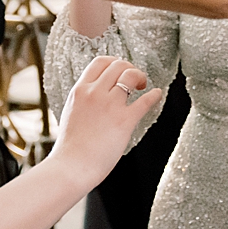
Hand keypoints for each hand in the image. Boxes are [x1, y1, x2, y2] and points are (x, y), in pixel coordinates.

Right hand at [48, 56, 162, 189]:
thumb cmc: (71, 146)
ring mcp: (110, 105)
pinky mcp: (124, 121)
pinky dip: (154, 96)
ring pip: (131, 75)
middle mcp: (95, 93)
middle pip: (119, 65)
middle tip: (135, 79)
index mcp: (80, 90)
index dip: (115, 62)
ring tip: (143, 85)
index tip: (121, 69)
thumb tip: (96, 94)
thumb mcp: (72, 112)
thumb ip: (84, 99)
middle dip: (130, 68)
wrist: (71, 166)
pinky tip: (157, 94)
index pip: (101, 62)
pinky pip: (145, 101)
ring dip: (140, 77)